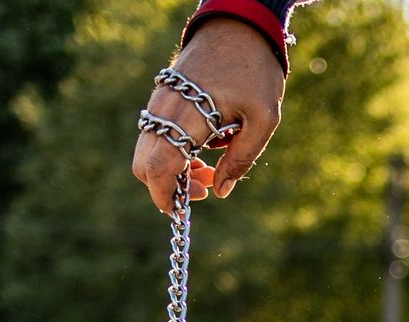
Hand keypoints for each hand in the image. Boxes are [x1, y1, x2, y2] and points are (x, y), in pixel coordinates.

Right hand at [132, 22, 286, 213]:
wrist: (239, 25)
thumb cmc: (256, 71)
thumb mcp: (264, 119)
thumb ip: (242, 159)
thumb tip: (221, 191)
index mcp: (189, 115)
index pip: (158, 167)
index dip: (165, 196)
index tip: (184, 209)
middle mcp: (165, 109)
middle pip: (144, 165)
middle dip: (169, 187)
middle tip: (206, 186)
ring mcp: (160, 101)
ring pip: (147, 150)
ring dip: (171, 169)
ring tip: (208, 168)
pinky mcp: (162, 97)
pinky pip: (155, 134)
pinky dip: (170, 151)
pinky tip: (201, 149)